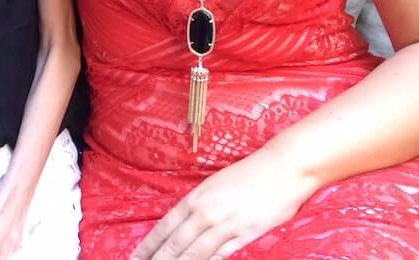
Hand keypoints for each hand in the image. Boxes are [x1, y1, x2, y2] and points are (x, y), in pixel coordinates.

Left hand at [131, 147, 317, 259]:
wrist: (282, 167)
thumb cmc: (249, 174)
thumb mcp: (216, 186)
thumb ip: (200, 206)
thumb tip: (184, 226)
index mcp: (196, 197)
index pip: (165, 227)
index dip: (149, 245)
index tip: (136, 257)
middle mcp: (206, 211)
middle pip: (175, 243)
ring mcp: (226, 223)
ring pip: (195, 253)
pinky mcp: (246, 233)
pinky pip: (221, 254)